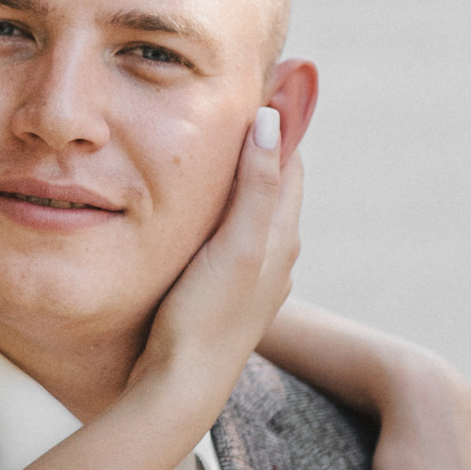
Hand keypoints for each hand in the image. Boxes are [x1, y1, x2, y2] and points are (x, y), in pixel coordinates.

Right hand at [134, 115, 303, 425]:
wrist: (182, 387)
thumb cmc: (206, 316)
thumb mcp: (236, 243)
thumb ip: (255, 184)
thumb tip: (272, 119)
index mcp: (282, 233)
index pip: (288, 158)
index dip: (276, 120)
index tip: (260, 82)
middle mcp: (275, 252)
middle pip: (270, 182)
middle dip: (255, 145)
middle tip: (230, 104)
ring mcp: (252, 275)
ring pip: (249, 212)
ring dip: (234, 181)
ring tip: (209, 148)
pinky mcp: (226, 293)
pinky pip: (230, 238)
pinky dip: (218, 213)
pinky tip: (193, 214)